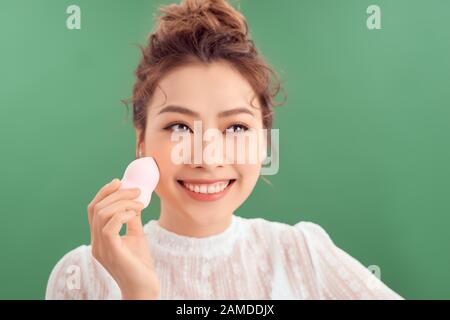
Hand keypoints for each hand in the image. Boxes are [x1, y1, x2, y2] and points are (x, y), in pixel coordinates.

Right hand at [87, 178, 159, 298]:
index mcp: (99, 238)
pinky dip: (122, 214)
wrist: (144, 287)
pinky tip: (135, 214)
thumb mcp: (135, 235)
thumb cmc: (140, 264)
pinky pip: (109, 226)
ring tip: (140, 204)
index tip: (119, 181)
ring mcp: (101, 248)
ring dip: (123, 202)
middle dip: (116, 194)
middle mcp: (96, 243)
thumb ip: (131, 219)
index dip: (104, 192)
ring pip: (102, 214)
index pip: (93, 209)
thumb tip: (133, 200)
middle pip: (96, 208)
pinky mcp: (111, 252)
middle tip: (136, 191)